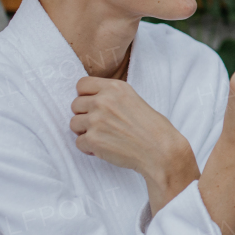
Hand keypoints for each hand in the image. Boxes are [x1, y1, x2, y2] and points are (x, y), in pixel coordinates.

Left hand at [71, 76, 194, 190]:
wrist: (160, 150)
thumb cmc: (152, 128)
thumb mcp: (134, 99)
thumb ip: (112, 97)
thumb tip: (90, 100)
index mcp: (115, 87)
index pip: (82, 84)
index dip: (85, 96)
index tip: (93, 105)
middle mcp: (103, 101)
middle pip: (75, 104)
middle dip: (85, 115)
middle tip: (100, 125)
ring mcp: (96, 120)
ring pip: (74, 124)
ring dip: (85, 132)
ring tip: (103, 136)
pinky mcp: (93, 140)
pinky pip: (78, 142)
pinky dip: (89, 148)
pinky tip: (105, 148)